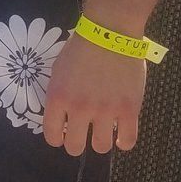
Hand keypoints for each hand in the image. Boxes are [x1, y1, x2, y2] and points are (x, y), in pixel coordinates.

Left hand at [42, 33, 145, 154]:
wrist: (109, 34)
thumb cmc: (81, 48)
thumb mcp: (58, 71)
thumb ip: (59, 95)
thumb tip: (62, 114)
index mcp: (58, 98)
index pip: (51, 134)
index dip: (56, 139)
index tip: (62, 136)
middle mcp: (79, 109)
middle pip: (75, 147)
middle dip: (76, 145)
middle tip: (82, 137)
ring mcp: (105, 110)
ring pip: (101, 147)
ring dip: (100, 144)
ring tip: (102, 135)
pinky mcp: (129, 109)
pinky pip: (128, 139)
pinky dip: (124, 142)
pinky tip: (122, 137)